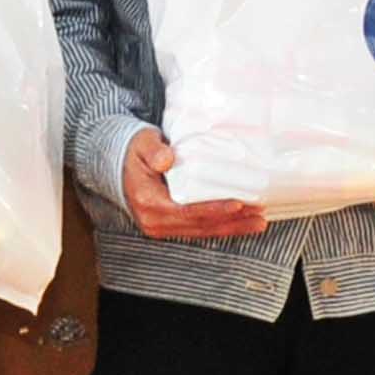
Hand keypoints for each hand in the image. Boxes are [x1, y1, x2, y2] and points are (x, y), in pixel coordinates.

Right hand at [120, 127, 267, 246]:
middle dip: (231, 222)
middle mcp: (155, 221)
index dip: (213, 210)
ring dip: (231, 228)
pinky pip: (198, 229)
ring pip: (201, 231)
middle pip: (199, 226)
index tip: (237, 205)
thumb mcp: (141, 143)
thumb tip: (167, 159)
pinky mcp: (169, 225)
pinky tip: (240, 223)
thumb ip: (153, 150)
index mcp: (148, 202)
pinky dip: (220, 226)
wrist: (116, 163)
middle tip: (259, 217)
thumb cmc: (132, 150)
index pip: (186, 211)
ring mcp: (161, 226)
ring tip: (257, 223)